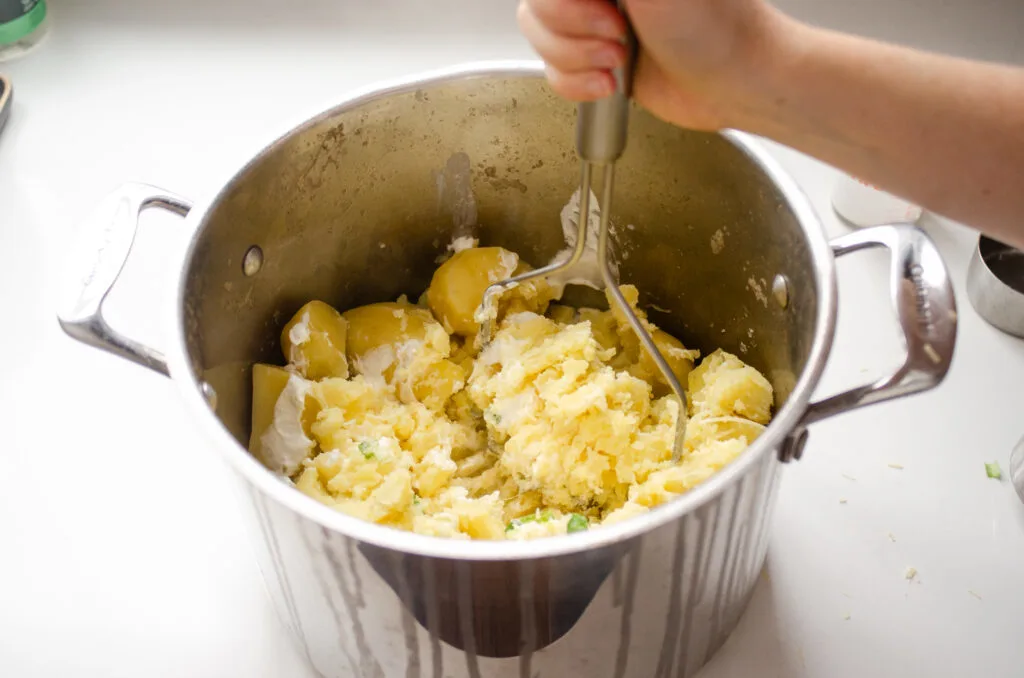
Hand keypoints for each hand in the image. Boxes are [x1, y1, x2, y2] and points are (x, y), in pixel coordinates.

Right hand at [516, 0, 783, 130]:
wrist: (736, 81)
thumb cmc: (713, 26)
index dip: (564, 2)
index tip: (607, 9)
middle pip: (536, 3)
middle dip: (572, 29)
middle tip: (618, 34)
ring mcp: (593, 19)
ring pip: (539, 37)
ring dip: (575, 59)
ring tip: (618, 61)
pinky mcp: (594, 59)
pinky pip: (552, 72)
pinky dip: (577, 85)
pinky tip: (611, 83)